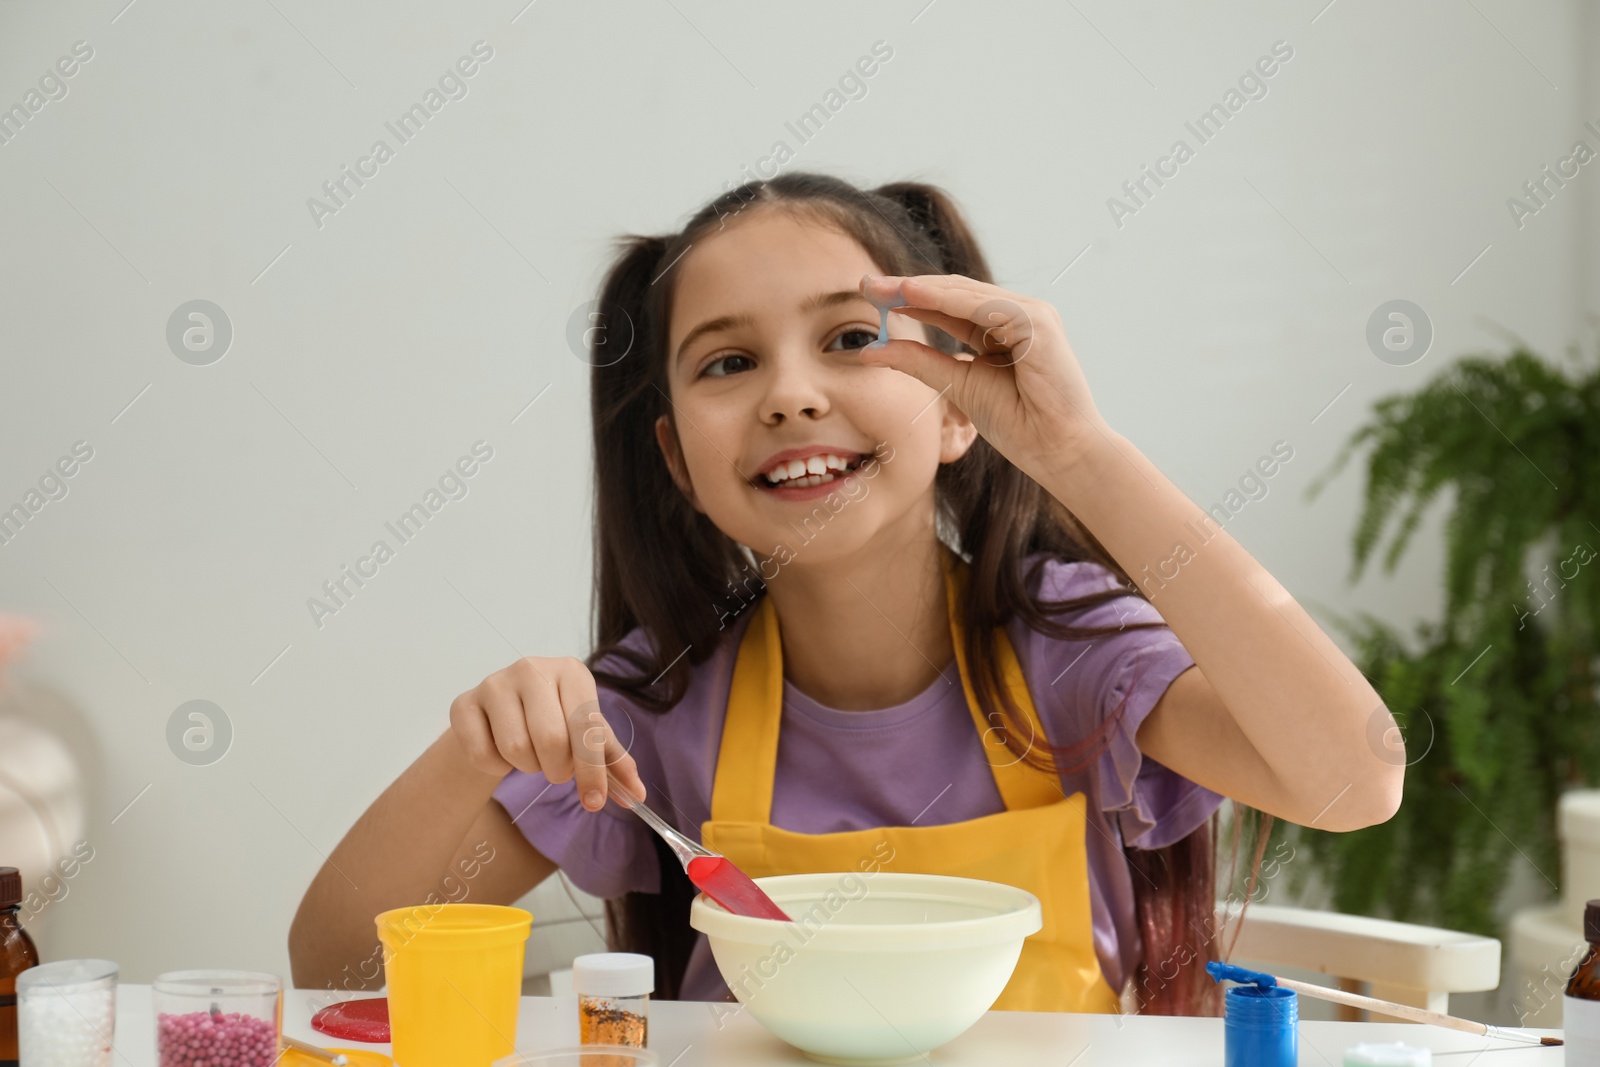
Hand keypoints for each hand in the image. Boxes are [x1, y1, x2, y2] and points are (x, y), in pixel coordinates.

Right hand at [449, 656, 645, 811]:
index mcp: (571, 671)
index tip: (594, 802)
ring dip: (527, 766)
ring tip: (530, 754)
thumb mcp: (587, 736)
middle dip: (557, 769)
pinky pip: (483, 755)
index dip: (592, 770)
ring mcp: (494, 683)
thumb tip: (636, 796)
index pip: (586, 726)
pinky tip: (500, 751)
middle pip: (551, 740)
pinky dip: (496, 767)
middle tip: (556, 768)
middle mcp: (532, 668)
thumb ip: (613, 763)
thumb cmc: (553, 721)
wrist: (499, 714)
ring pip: (516, 749)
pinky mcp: (463, 703)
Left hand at [859, 273, 1112, 483]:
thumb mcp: (957, 384)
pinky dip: (947, 298)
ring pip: (967, 293)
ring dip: (922, 288)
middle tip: (866, 283)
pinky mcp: (1038, 323)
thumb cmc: (1019, 424)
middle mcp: (1016, 317)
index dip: (908, 299)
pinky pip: (985, 306)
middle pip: (954, 293)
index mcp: (1000, 330)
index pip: (948, 306)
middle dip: (908, 287)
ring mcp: (1031, 315)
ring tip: (884, 287)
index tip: (869, 295)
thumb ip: (918, 363)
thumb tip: (871, 350)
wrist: (1058, 450)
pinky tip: (914, 294)